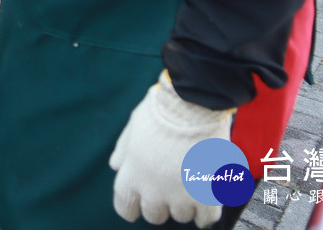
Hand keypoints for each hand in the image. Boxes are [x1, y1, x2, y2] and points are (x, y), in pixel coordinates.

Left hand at [109, 71, 234, 226]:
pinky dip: (206, 211)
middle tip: (169, 185)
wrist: (193, 103)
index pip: (125, 207)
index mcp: (132, 174)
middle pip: (154, 215)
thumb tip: (115, 166)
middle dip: (160, 202)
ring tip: (190, 181)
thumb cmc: (161, 110)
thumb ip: (123, 150)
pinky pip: (206, 218)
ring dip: (185, 203)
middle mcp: (154, 190)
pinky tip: (207, 196)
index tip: (139, 202)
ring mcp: (181, 195)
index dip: (132, 205)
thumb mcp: (133, 126)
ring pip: (181, 216)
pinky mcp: (208, 195)